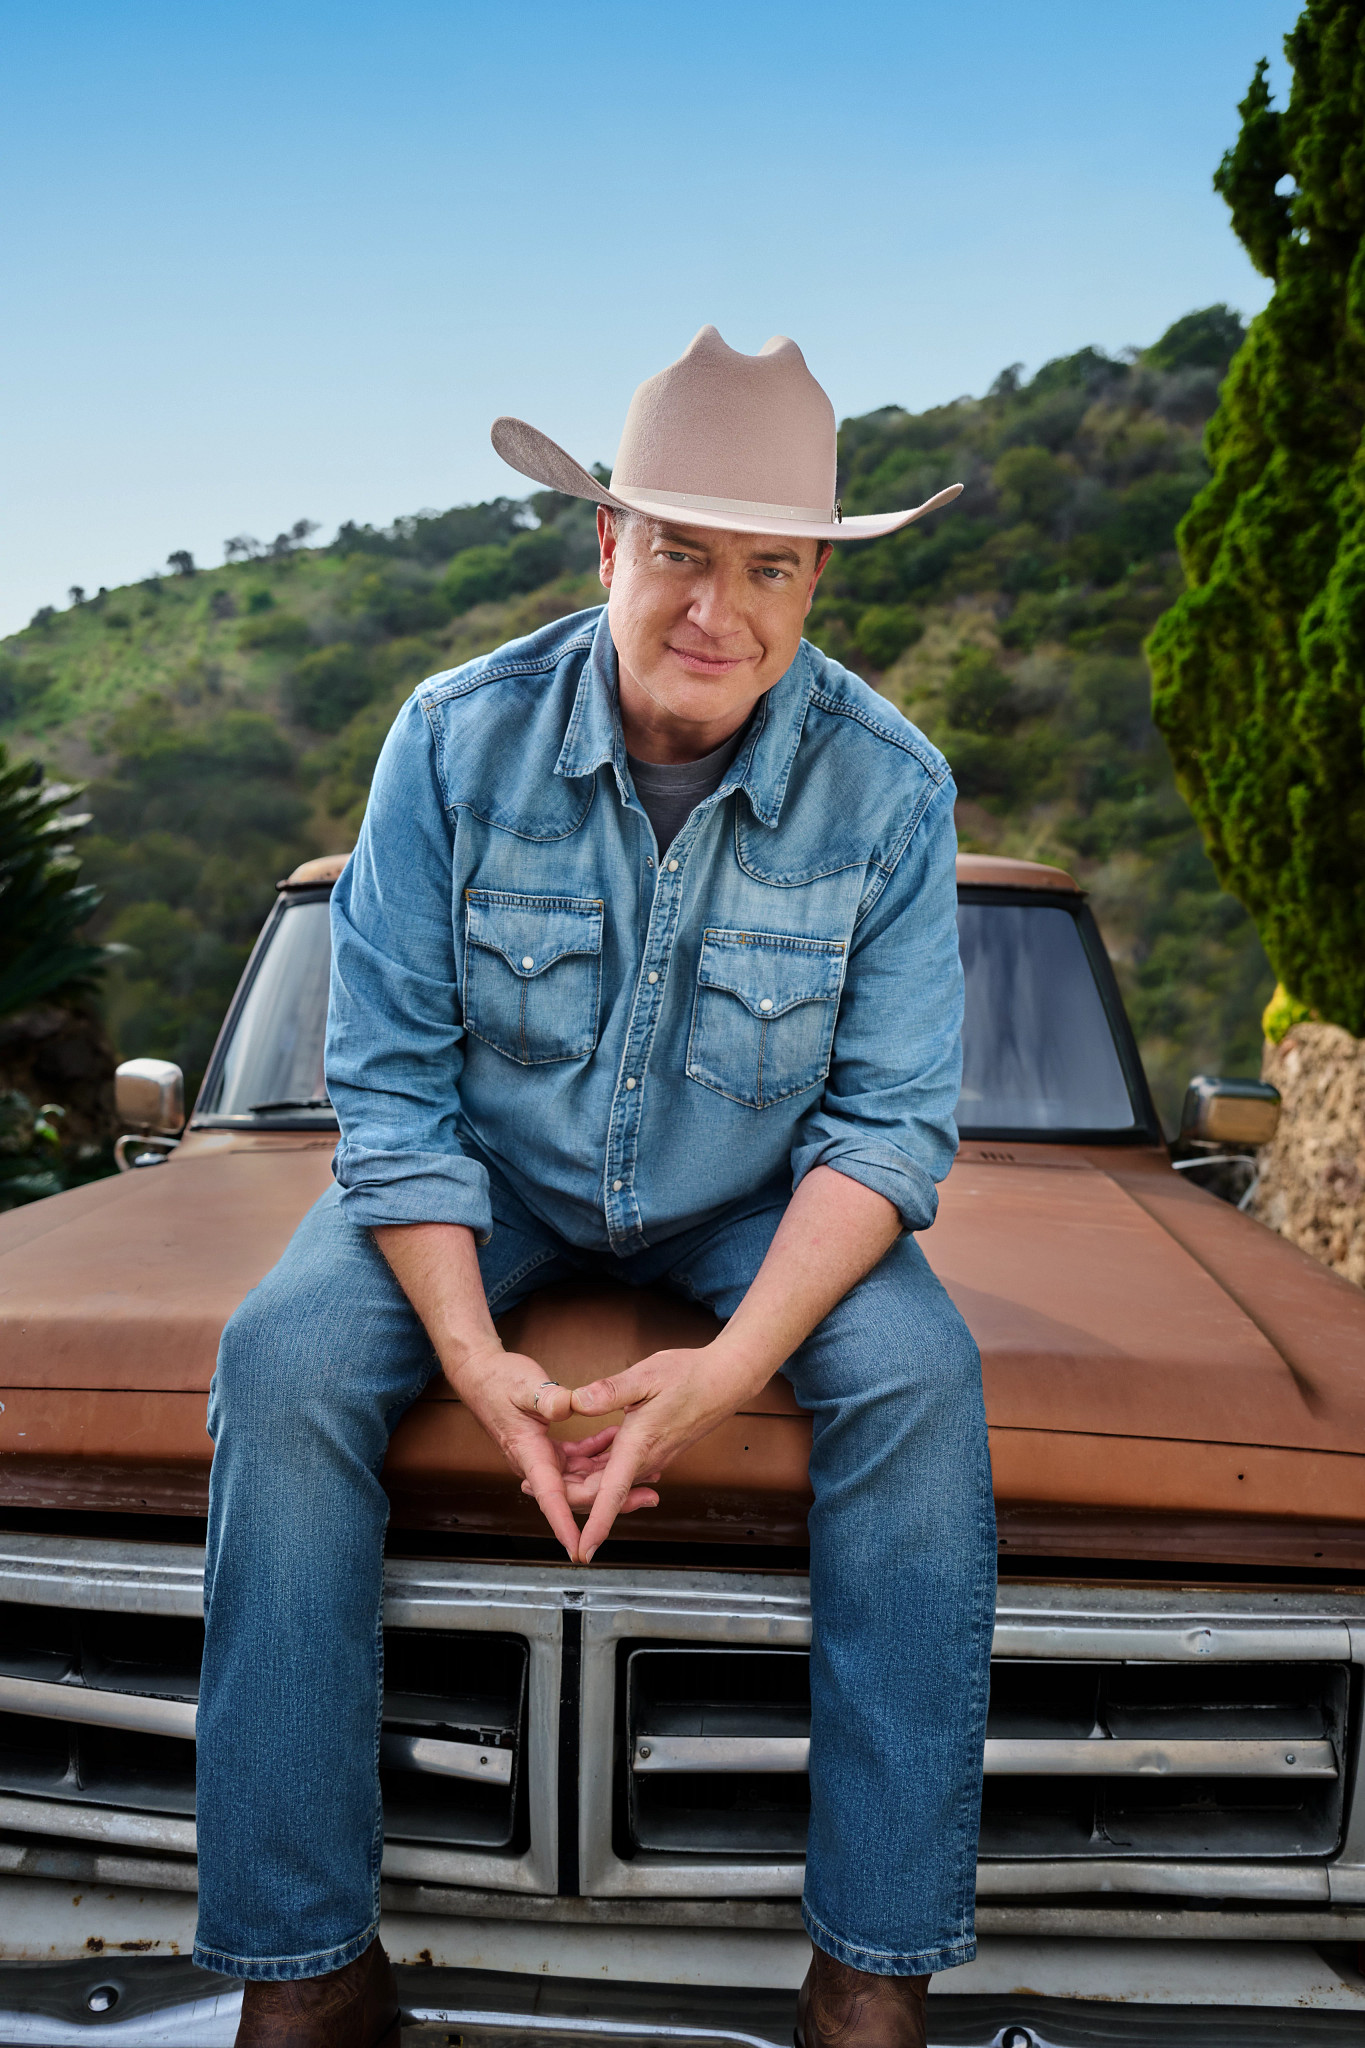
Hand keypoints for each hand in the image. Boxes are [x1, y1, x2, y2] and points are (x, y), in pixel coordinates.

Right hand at [445, 1341, 659, 1560]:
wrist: (480, 1374)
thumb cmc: (497, 1381)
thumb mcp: (525, 1386)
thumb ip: (548, 1398)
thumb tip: (571, 1406)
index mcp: (529, 1453)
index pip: (550, 1496)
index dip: (565, 1524)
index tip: (580, 1548)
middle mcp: (536, 1462)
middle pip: (577, 1492)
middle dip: (613, 1498)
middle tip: (648, 1495)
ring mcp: (543, 1457)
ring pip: (582, 1478)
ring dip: (612, 1476)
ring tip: (647, 1473)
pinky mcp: (548, 1446)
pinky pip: (578, 1459)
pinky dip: (598, 1453)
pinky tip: (616, 1439)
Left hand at [568, 1339, 764, 1561]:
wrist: (725, 1380)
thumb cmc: (690, 1375)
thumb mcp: (646, 1374)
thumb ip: (609, 1390)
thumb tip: (577, 1401)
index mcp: (639, 1444)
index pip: (612, 1494)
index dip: (596, 1526)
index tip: (582, 1551)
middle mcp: (646, 1458)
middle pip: (601, 1492)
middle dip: (567, 1494)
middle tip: (526, 1485)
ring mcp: (652, 1456)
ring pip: (610, 1481)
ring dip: (582, 1478)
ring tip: (550, 1467)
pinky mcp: (655, 1450)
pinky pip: (621, 1468)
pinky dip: (600, 1464)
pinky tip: (591, 1447)